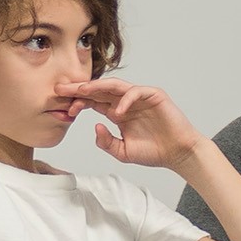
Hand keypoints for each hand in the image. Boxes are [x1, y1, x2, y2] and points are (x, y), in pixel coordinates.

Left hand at [57, 77, 201, 171]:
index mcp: (117, 112)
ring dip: (98, 86)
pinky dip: (126, 100)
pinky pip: (136, 92)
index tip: (64, 107)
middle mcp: (125, 102)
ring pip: (115, 86)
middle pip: (100, 91)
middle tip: (62, 89)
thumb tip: (95, 127)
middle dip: (80, 89)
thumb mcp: (123, 152)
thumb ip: (106, 142)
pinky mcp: (154, 95)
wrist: (178, 154)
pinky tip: (117, 111)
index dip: (79, 102)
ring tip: (83, 90)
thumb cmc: (154, 152)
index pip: (93, 102)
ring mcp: (139, 97)